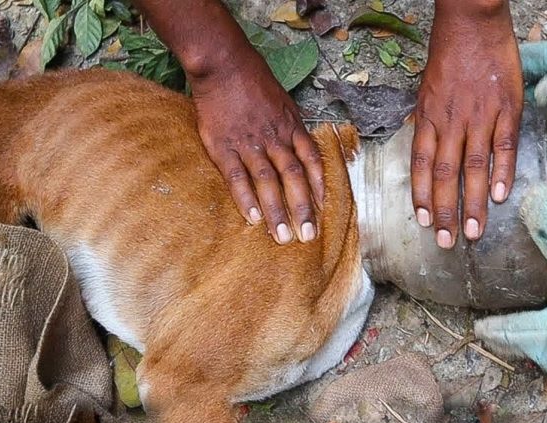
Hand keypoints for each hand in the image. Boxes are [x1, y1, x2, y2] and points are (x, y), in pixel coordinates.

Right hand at [133, 0, 322, 245]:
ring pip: (268, 182)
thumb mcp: (283, 101)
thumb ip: (291, 128)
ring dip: (276, 210)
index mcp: (291, 126)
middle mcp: (274, 138)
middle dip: (302, 209)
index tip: (324, 209)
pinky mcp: (223, 147)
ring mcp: (249, 143)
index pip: (311, 161)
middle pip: (293, 178)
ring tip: (281, 235)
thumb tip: (301, 151)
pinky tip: (251, 218)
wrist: (223, 64)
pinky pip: (237, 177)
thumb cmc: (253, 81)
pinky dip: (245, 198)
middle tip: (307, 235)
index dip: (318, 186)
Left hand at [412, 0, 522, 248]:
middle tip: (449, 242)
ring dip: (472, 203)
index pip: (420, 166)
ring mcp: (479, 116)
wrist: (472, 23)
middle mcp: (450, 122)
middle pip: (446, 174)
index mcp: (427, 119)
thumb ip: (425, 124)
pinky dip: (502, 172)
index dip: (422, 196)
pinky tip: (500, 197)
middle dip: (446, 211)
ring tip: (473, 232)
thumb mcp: (425, 92)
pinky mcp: (506, 108)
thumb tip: (419, 149)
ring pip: (474, 167)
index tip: (425, 222)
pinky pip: (504, 146)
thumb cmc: (447, 58)